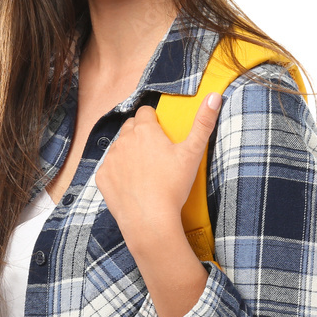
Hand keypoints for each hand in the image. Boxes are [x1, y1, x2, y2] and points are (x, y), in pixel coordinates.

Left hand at [94, 92, 222, 242]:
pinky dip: (117, 173)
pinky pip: (108, 168)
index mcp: (144, 130)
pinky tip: (131, 184)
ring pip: (118, 147)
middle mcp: (123, 140)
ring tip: (144, 170)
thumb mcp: (192, 153)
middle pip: (130, 127)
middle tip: (155, 153)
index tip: (161, 134)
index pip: (145, 112)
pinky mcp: (102, 177)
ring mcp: (110, 159)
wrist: (150, 220)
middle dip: (140, 134)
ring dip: (128, 152)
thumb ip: (204, 122)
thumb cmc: (173, 186)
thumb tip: (214, 96)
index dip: (154, 120)